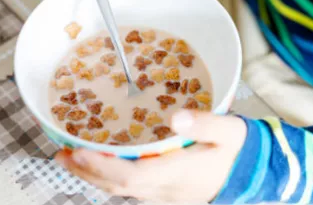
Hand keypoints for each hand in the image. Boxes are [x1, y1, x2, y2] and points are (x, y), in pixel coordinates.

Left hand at [56, 110, 246, 202]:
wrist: (251, 171)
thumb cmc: (238, 147)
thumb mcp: (229, 129)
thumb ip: (205, 122)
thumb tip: (175, 117)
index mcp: (182, 171)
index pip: (134, 175)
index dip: (102, 166)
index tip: (77, 152)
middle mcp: (169, 189)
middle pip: (120, 187)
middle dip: (88, 173)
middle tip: (61, 155)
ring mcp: (168, 195)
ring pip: (123, 191)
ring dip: (95, 176)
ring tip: (73, 160)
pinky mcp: (169, 193)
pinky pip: (133, 190)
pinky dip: (111, 178)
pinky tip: (102, 167)